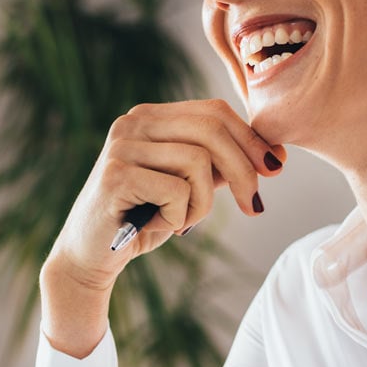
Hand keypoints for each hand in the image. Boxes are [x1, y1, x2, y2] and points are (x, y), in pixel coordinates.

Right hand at [47, 99, 284, 290]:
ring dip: (202, 203)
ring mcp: (122, 146)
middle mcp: (132, 122)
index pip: (214, 111)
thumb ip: (217, 165)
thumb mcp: (187, 187)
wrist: (91, 255)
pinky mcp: (116, 175)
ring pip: (198, 162)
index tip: (275, 168)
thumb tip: (272, 156)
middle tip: (254, 206)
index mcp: (150, 116)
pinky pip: (177, 191)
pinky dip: (179, 216)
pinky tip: (158, 225)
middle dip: (244, 169)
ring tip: (181, 221)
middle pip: (212, 129)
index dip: (251, 139)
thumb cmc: (141, 219)